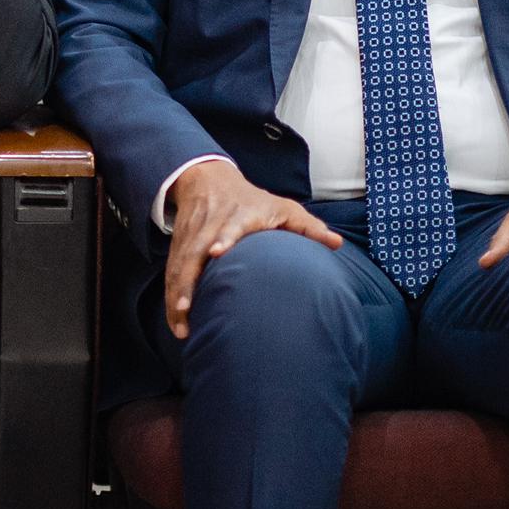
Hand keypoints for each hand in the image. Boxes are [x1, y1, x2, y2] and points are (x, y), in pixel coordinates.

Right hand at [164, 159, 342, 338]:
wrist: (208, 180)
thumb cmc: (252, 201)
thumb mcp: (283, 207)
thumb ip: (308, 227)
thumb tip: (336, 244)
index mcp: (237, 216)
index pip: (228, 226)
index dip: (222, 238)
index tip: (217, 251)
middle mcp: (210, 227)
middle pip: (193, 253)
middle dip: (187, 280)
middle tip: (187, 308)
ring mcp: (191, 238)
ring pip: (178, 267)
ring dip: (176, 297)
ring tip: (182, 327)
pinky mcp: (179, 247)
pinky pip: (171, 274)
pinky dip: (172, 298)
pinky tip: (178, 323)